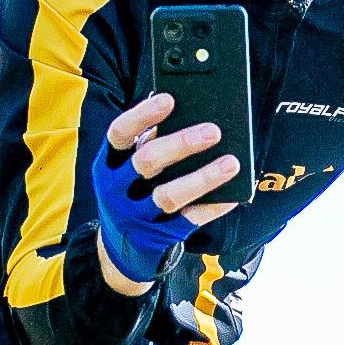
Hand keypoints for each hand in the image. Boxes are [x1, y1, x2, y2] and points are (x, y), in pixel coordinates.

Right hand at [91, 92, 242, 289]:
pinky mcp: (159, 234)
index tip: (169, 98)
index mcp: (109, 162)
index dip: (142, 115)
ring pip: (170, 195)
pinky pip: (190, 219)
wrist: (121, 246)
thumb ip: (148, 140)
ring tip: (232, 163)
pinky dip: (213, 206)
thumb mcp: (127, 166)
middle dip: (181, 144)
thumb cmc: (132, 189)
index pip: (119, 133)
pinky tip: (233, 195)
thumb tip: (189, 108)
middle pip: (147, 161)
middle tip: (213, 131)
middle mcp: (118, 188)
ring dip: (203, 178)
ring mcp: (137, 214)